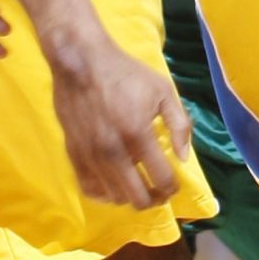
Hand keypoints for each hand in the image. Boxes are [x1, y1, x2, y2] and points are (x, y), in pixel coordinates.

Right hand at [50, 36, 191, 207]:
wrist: (80, 60)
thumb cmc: (125, 73)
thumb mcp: (163, 90)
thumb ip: (179, 125)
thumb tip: (184, 157)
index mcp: (139, 134)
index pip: (162, 179)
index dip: (172, 188)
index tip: (174, 185)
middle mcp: (114, 151)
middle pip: (138, 198)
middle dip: (154, 199)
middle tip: (158, 191)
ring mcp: (91, 155)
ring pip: (114, 197)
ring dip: (130, 196)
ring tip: (137, 186)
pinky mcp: (73, 154)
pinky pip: (89, 189)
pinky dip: (104, 193)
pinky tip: (113, 185)